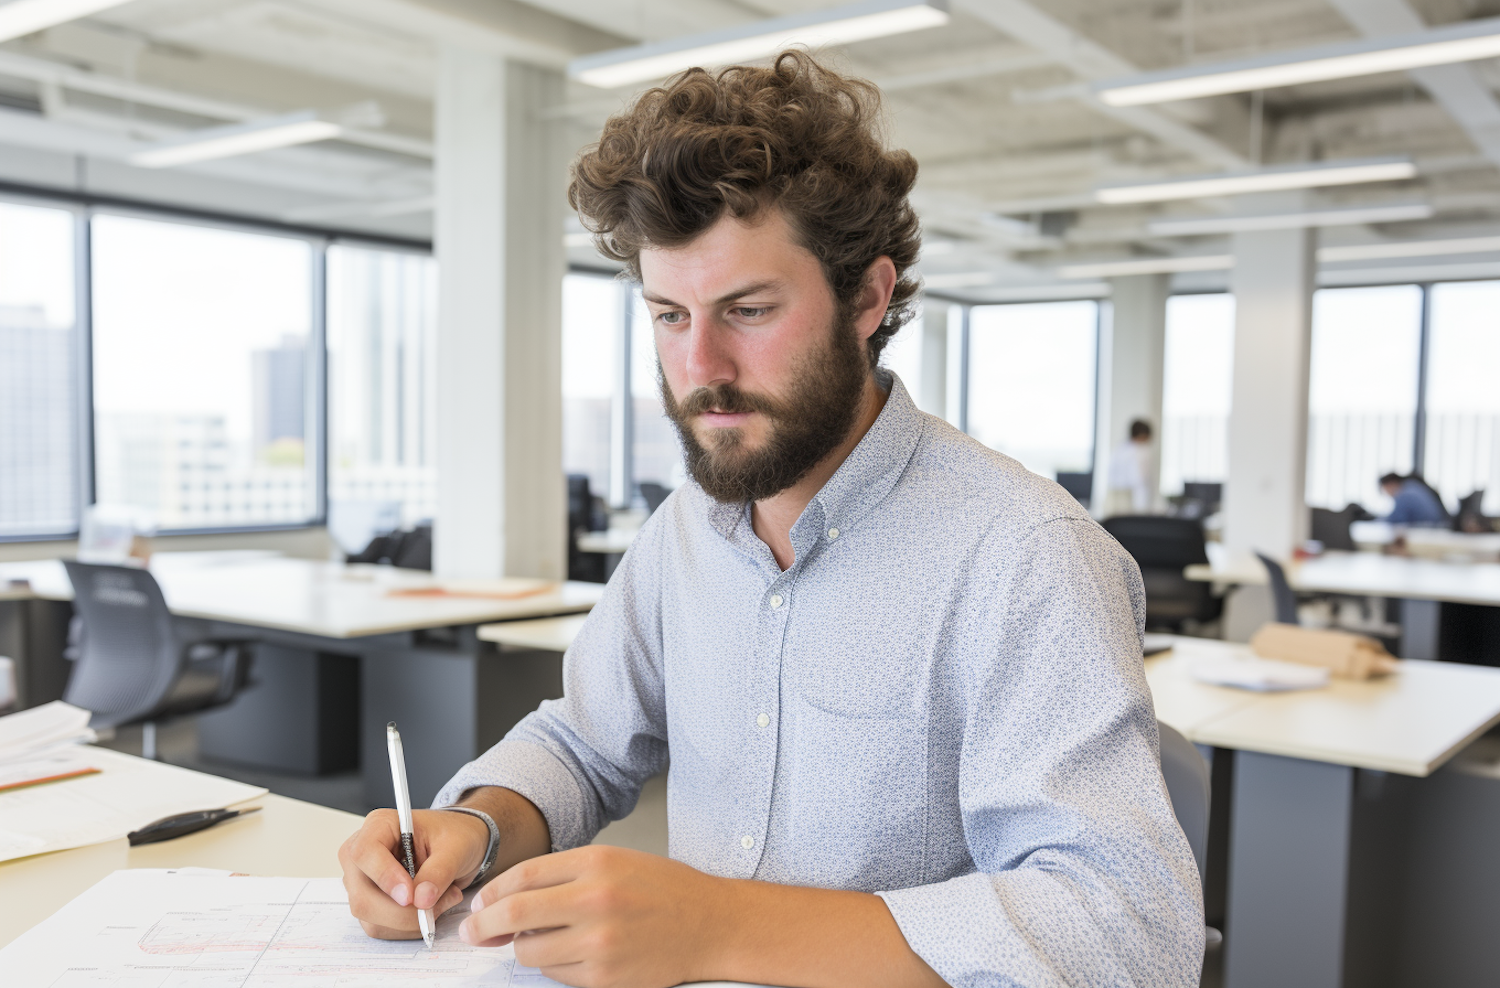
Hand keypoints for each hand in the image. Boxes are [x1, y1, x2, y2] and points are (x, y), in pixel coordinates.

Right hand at [339, 807, 489, 938]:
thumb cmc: (455, 835)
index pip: (364, 853)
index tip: (410, 896)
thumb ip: (439, 871)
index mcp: (379, 826)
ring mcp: (363, 882)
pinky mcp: (370, 903)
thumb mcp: (456, 847)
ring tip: (443, 899)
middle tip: (441, 901)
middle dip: (403, 911)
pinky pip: (380, 928)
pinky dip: (408, 927)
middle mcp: (362, 855)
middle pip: (362, 896)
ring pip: (371, 918)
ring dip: (410, 920)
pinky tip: (431, 909)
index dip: (385, 877)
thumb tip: (421, 900)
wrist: (459, 846)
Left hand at [460, 844, 725, 987]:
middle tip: (474, 931)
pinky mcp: (604, 978)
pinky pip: (555, 975)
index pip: (523, 876)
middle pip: (515, 914)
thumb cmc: (664, 890)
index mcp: (596, 863)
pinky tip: (573, 953)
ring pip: (530, 951)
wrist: (710, 924)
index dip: (492, 892)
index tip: (479, 904)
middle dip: (484, 925)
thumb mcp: (614, 861)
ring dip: (524, 947)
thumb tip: (509, 899)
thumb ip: (563, 875)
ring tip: (543, 939)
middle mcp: (596, 900)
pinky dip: (554, 966)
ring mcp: (600, 943)